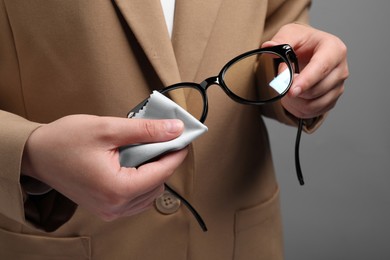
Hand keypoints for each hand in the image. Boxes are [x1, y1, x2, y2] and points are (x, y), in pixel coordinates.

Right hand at [22, 115, 187, 220]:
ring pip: (148, 194)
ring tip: (143, 151)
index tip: (183, 140)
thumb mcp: (108, 129)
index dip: (175, 154)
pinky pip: (135, 199)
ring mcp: (109, 210)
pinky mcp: (105, 208)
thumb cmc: (65, 141)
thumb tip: (174, 130)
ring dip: (152, 172)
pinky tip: (133, 164)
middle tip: (160, 140)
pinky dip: (141, 181)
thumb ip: (146, 131)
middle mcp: (115, 206)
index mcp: (117, 189)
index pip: (161, 173)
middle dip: (163, 162)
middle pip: (157, 184)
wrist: (37, 154)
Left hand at [262, 23, 348, 118]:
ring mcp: (338, 85)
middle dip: (295, 90)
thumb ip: (280, 41)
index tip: (291, 91)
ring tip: (286, 89)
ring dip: (295, 101)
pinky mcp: (332, 98)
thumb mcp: (289, 34)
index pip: (321, 68)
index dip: (306, 81)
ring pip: (314, 103)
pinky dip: (299, 108)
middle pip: (317, 89)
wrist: (308, 51)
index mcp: (334, 49)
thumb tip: (269, 47)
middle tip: (282, 83)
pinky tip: (293, 97)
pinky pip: (314, 111)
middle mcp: (340, 68)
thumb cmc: (302, 42)